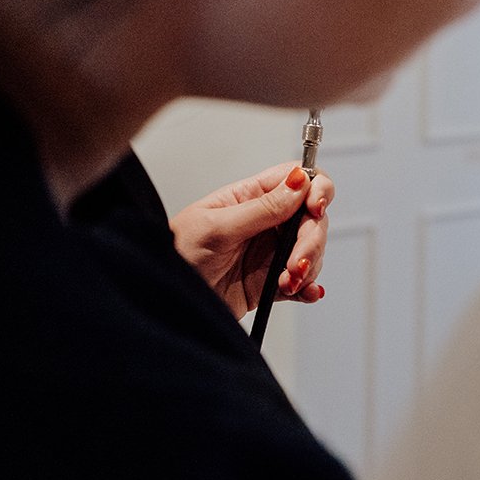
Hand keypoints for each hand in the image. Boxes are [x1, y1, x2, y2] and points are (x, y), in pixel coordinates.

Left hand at [169, 162, 333, 318]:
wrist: (164, 301)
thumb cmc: (176, 256)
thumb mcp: (216, 227)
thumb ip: (262, 208)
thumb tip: (299, 182)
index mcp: (251, 197)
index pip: (298, 179)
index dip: (316, 188)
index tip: (315, 207)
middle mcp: (266, 221)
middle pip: (312, 218)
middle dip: (311, 240)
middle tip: (296, 262)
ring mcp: (271, 251)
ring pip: (312, 249)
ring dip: (308, 267)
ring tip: (287, 282)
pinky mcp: (271, 281)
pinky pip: (303, 280)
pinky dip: (308, 287)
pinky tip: (304, 291)